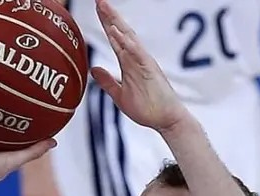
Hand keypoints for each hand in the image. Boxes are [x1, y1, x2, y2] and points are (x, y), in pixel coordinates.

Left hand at [90, 0, 187, 132]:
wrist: (165, 119)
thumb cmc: (146, 108)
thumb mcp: (119, 95)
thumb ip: (107, 81)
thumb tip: (94, 69)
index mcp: (129, 63)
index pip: (115, 39)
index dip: (106, 24)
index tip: (98, 9)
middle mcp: (136, 58)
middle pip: (121, 32)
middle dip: (109, 16)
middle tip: (99, 0)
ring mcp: (143, 62)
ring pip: (128, 38)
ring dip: (116, 23)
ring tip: (104, 9)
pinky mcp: (150, 70)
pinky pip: (137, 53)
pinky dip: (127, 42)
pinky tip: (117, 33)